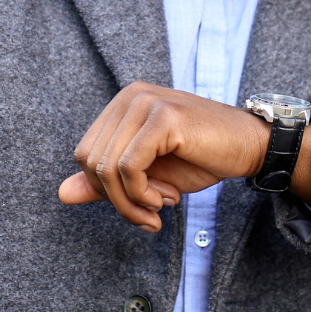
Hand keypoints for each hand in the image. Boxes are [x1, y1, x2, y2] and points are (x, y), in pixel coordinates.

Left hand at [57, 82, 269, 231]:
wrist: (249, 147)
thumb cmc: (201, 158)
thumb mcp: (147, 175)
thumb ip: (105, 183)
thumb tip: (61, 194)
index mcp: (121, 104)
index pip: (84, 154)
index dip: (103, 191)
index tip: (138, 207)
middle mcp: (129, 96)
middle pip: (90, 161)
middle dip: (116, 201)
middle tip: (149, 216)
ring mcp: (145, 101)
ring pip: (107, 167)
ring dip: (131, 202)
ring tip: (159, 209)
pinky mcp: (163, 116)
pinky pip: (129, 166)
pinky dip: (141, 194)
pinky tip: (165, 200)